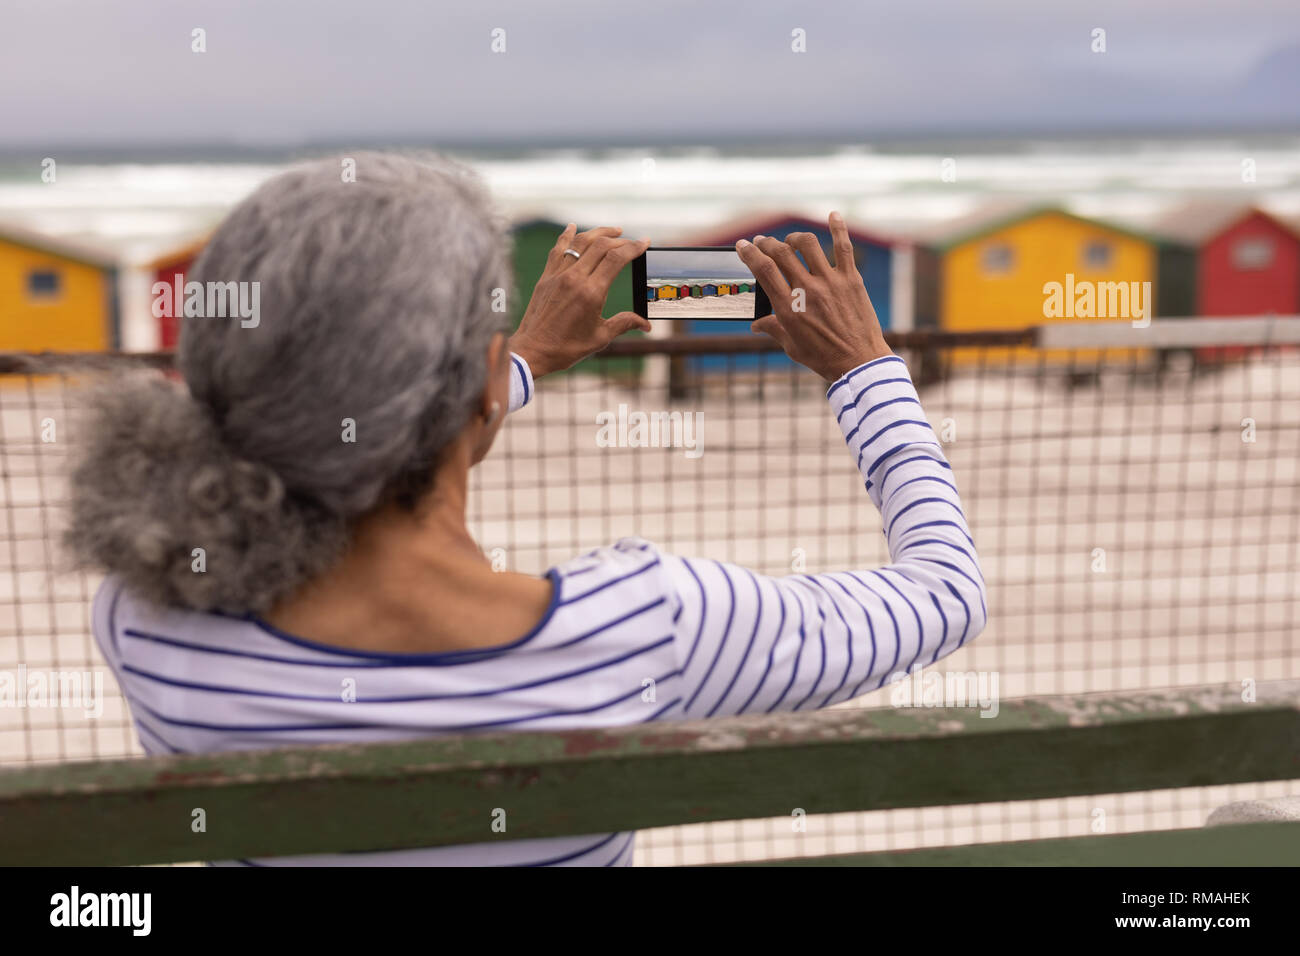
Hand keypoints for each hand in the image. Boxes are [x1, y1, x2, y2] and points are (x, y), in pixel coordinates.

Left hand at [509, 224, 650, 377]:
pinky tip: (573, 227)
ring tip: (613, 231)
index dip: (633, 247)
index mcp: (591, 293)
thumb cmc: (566, 348)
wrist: (532, 351)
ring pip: (580, 242)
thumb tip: (646, 325)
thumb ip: (624, 324)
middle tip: (632, 241)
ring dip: (599, 232)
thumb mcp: (600, 337)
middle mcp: (574, 279)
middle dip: (620, 239)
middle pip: (601, 246)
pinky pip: (558, 249)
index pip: (616, 259)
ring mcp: (558, 275)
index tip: (645, 241)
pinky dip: (567, 235)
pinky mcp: (546, 277)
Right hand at [735, 212, 891, 382]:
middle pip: (781, 253)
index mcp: (788, 307)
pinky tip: (833, 215)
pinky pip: (844, 248)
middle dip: (767, 243)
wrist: (859, 363)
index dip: (749, 253)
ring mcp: (831, 282)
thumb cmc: (823, 357)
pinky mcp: (851, 280)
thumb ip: (773, 329)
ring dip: (794, 237)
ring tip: (790, 240)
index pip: (763, 270)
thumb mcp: (792, 346)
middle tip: (762, 242)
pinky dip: (838, 228)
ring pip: (808, 245)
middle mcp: (807, 290)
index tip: (743, 245)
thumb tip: (756, 325)